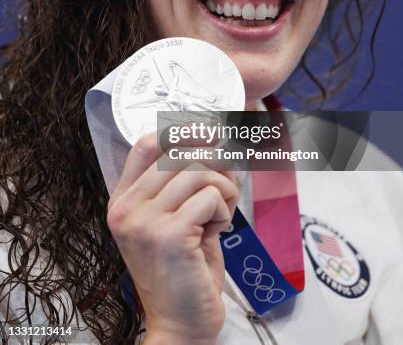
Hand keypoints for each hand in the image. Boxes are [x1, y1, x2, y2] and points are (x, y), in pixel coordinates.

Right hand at [107, 133, 239, 343]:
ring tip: (221, 212)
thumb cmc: (183, 269)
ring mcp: (145, 221)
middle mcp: (127, 208)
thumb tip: (216, 142)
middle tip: (227, 184)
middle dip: (215, 162)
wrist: (181, 322)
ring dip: (223, 188)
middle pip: (179, 153)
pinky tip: (219, 229)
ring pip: (197, 171)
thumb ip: (182, 184)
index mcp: (123, 201)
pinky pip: (210, 196)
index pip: (144, 145)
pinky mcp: (169, 235)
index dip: (180, 132)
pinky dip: (224, 209)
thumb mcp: (173, 219)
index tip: (208, 133)